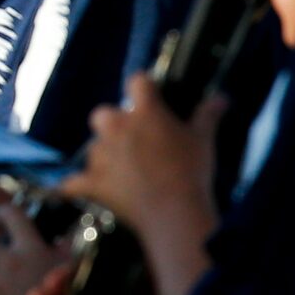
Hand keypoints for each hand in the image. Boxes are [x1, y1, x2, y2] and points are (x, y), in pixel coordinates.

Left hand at [61, 75, 223, 249]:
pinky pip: (73, 182)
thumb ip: (208, 115)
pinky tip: (79, 189)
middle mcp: (117, 128)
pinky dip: (78, 185)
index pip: (138, 82)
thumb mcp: (203, 139)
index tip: (149, 96)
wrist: (174, 212)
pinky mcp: (91, 181)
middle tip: (134, 141)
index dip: (143, 88)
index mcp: (145, 112)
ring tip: (126, 173)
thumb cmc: (191, 172)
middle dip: (114, 124)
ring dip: (105, 156)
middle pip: (103, 113)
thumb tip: (221, 98)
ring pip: (94, 147)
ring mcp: (101, 155)